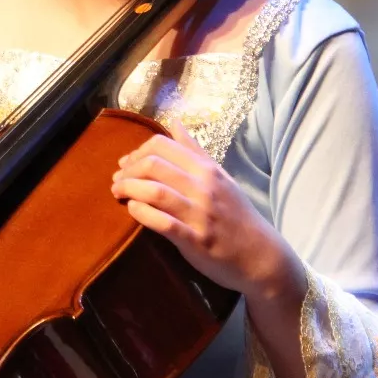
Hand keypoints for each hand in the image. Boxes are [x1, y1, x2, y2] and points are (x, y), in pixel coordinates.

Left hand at [110, 134, 303, 303]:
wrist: (260, 255)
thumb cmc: (236, 214)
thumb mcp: (220, 177)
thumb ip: (194, 151)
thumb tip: (173, 122)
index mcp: (207, 169)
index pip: (162, 145)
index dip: (137, 152)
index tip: (126, 164)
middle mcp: (203, 187)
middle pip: (154, 166)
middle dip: (128, 171)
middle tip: (117, 181)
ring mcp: (200, 214)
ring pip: (155, 192)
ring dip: (129, 190)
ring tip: (118, 194)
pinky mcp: (196, 240)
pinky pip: (163, 223)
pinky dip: (142, 214)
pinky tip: (132, 210)